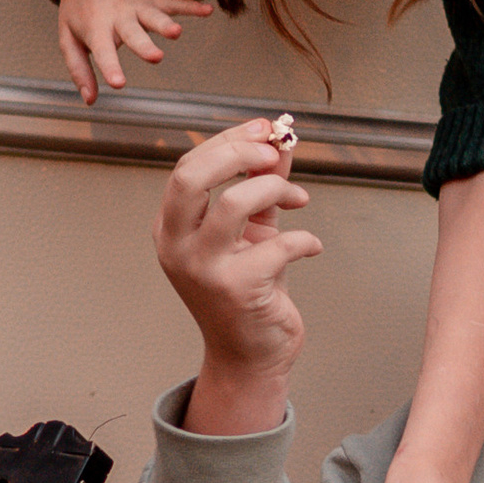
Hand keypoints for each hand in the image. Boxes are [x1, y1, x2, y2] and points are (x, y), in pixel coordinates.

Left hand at [54, 0, 214, 106]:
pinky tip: (207, 11)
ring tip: (177, 33)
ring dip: (165, 24)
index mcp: (96, 29)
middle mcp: (119, 18)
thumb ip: (80, 71)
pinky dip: (191, 6)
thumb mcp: (68, 38)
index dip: (111, 67)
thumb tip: (91, 100)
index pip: (103, 52)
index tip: (119, 83)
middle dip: (144, 45)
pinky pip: (174, 3)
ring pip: (154, 17)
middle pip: (133, 34)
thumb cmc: (78, 8)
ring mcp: (137, 7)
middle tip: (155, 57)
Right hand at [158, 119, 320, 433]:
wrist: (250, 353)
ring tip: (299, 200)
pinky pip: (277, 245)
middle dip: (239, 152)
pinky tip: (311, 245)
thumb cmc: (250, 289)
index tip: (266, 129)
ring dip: (276, 190)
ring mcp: (202, 269)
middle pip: (192, 176)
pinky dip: (304, 238)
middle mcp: (177, 245)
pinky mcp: (235, 290)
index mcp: (172, 226)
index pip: (190, 165)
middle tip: (274, 152)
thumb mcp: (253, 230)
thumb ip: (262, 183)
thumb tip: (280, 138)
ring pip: (233, 204)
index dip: (230, 140)